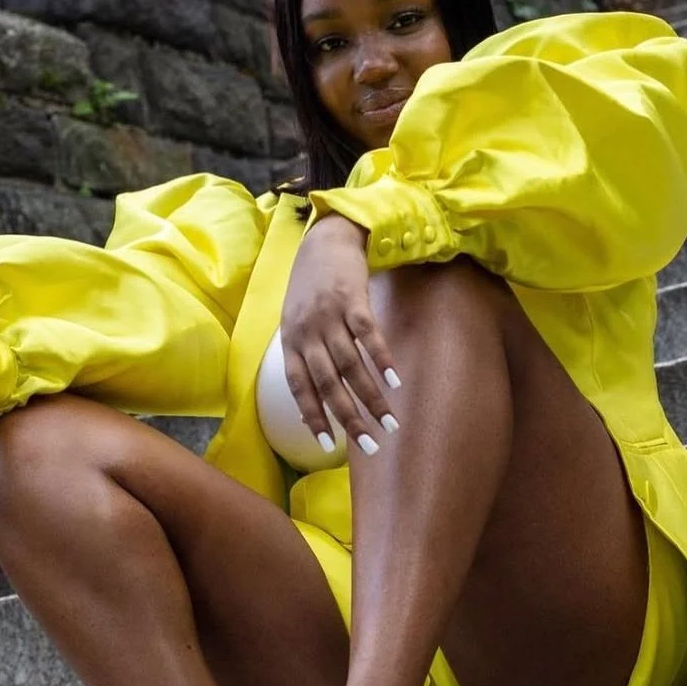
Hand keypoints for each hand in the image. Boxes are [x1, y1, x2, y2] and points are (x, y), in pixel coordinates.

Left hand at [280, 215, 400, 455]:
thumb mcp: (298, 323)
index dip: (313, 416)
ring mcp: (329, 315)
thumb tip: (313, 403)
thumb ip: (305, 358)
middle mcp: (307, 331)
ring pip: (351, 365)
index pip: (300, 387)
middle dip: (350, 417)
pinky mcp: (352, 299)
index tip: (328, 445)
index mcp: (291, 341)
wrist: (325, 240)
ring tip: (390, 421)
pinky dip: (382, 360)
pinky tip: (395, 382)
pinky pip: (368, 335)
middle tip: (370, 444)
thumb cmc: (311, 288)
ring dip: (372, 397)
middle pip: (329, 383)